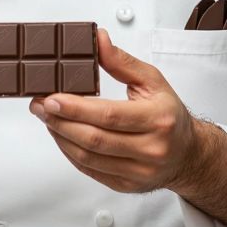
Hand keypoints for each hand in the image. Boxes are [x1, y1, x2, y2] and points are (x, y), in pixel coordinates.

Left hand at [29, 29, 205, 193]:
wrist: (188, 154)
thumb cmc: (168, 114)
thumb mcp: (152, 81)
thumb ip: (122, 61)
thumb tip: (98, 41)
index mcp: (158, 120)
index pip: (109, 115)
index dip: (76, 108)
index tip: (51, 97)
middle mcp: (151, 149)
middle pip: (94, 139)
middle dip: (60, 121)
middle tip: (39, 106)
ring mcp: (138, 171)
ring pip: (88, 157)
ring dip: (60, 137)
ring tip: (46, 118)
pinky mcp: (126, 185)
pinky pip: (90, 170)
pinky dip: (70, 152)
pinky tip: (61, 135)